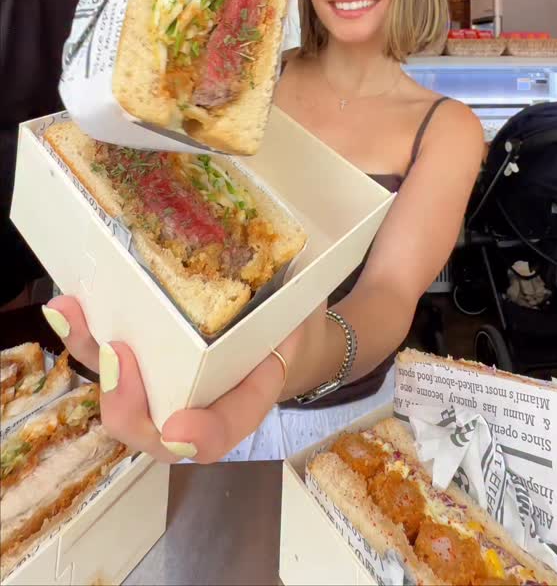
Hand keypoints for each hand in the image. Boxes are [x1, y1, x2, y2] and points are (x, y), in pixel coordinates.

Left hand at [42, 296, 301, 463]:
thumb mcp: (304, 317)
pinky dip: (84, 333)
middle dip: (127, 402)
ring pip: (118, 394)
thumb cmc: (293, 323)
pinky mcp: (141, 358)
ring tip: (70, 317)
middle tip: (118, 356)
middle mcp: (196, 408)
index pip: (222, 434)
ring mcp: (162, 386)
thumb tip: (290, 312)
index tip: (179, 430)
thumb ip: (294, 321)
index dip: (200, 437)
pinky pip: (107, 355)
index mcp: (245, 401)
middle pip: (152, 431)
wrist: (280, 325)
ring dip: (91, 359)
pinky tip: (66, 304)